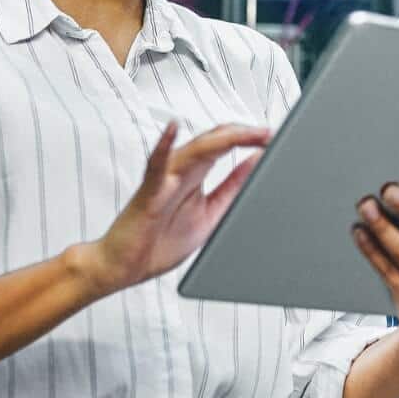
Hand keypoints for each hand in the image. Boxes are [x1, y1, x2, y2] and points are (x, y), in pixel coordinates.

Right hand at [82, 122, 270, 294]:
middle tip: (270, 133)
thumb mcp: (210, 214)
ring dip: (224, 138)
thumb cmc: (160, 242)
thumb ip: (231, 188)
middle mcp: (180, 170)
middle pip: (215, 140)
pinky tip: (173, 129)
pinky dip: (164, 145)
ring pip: (195, 149)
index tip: (276, 137)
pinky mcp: (148, 193)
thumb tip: (257, 163)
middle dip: (244, 134)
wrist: (123, 268)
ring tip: (249, 133)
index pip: (225, 144)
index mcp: (195, 175)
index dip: (250, 138)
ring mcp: (163, 179)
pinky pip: (155, 165)